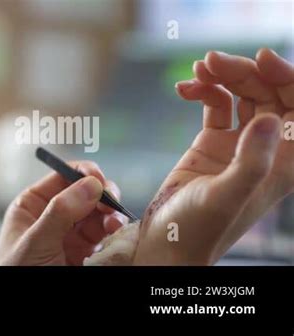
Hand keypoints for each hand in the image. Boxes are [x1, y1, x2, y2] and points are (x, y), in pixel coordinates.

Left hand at [0, 161, 124, 265]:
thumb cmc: (18, 273)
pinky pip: (103, 233)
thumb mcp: (35, 242)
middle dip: (102, 194)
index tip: (100, 180)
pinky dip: (113, 230)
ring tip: (115, 224)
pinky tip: (117, 232)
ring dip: (110, 213)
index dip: (83, 173)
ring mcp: (69, 233)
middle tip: (112, 203)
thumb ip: (60, 212)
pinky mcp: (83, 251)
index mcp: (32, 205)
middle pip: (84, 191)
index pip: (62, 176)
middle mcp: (52, 215)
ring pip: (98, 212)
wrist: (27, 313)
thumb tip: (90, 184)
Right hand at [132, 49, 290, 264]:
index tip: (261, 58)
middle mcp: (266, 149)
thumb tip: (270, 118)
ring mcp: (239, 144)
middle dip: (244, 71)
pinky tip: (184, 89)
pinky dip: (203, 91)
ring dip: (222, 77)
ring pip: (242, 94)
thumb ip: (253, 161)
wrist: (165, 241)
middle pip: (268, 93)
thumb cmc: (198, 230)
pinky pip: (216, 104)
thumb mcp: (226, 198)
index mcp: (284, 163)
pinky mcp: (213, 142)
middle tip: (212, 61)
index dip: (287, 77)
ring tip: (198, 69)